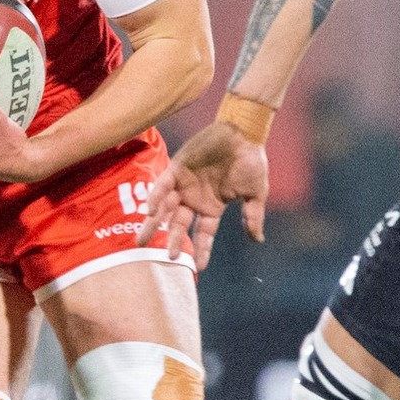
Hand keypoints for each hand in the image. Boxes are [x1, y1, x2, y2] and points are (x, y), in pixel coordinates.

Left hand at [137, 120, 268, 269]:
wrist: (244, 132)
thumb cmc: (252, 160)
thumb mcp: (256, 193)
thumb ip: (253, 216)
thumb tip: (257, 240)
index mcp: (212, 206)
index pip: (204, 233)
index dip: (202, 249)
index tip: (199, 267)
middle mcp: (194, 198)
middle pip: (179, 224)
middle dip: (172, 241)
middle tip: (165, 258)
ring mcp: (184, 184)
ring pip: (165, 208)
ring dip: (154, 223)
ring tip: (142, 241)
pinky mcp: (177, 167)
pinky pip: (163, 184)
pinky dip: (156, 196)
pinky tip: (151, 210)